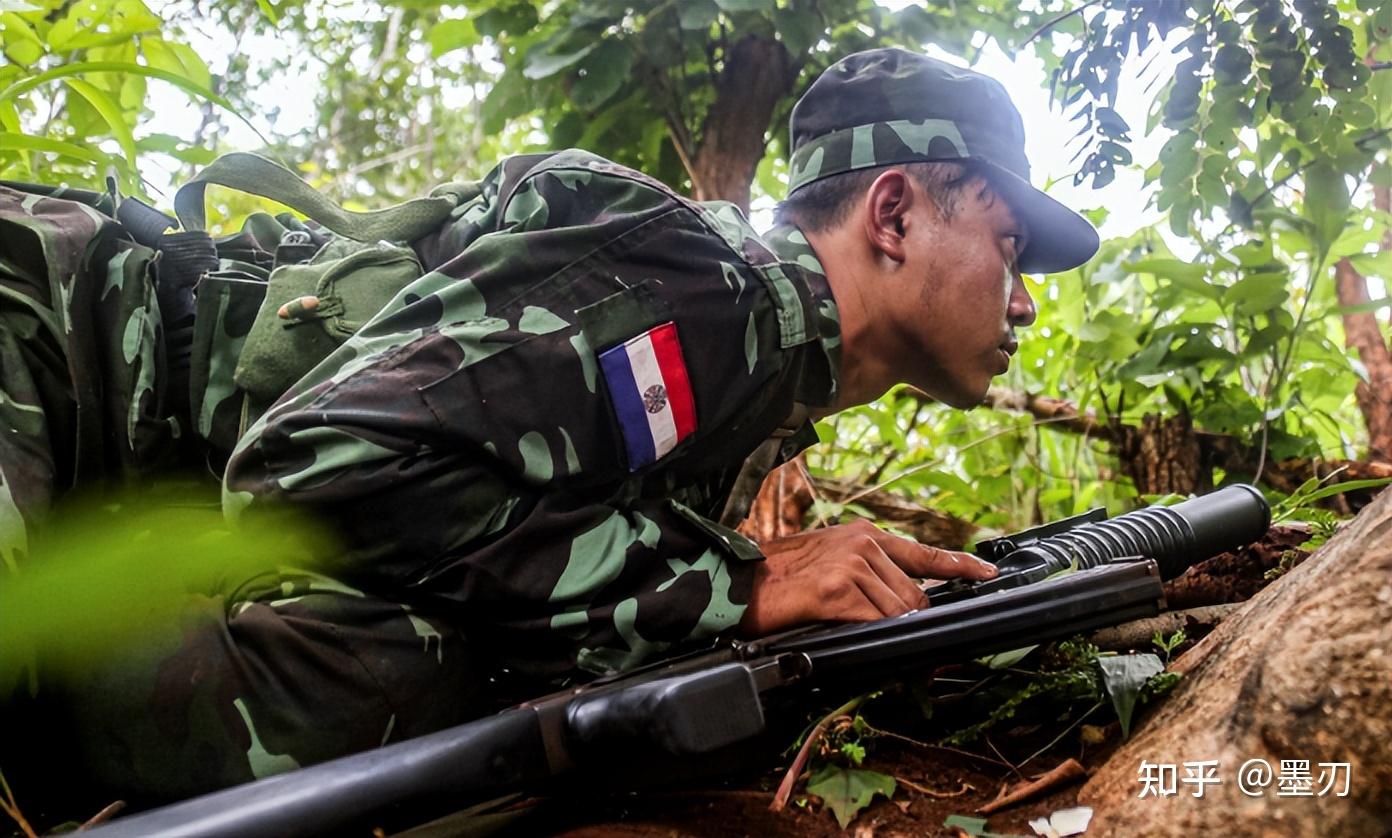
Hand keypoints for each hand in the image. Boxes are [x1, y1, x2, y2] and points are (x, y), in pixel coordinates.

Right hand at [736, 519, 996, 636]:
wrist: (737, 580)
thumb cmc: (778, 576)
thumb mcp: (828, 559)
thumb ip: (866, 570)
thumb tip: (900, 599)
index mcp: (863, 535)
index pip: (924, 553)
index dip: (960, 565)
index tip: (987, 574)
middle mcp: (862, 545)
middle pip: (914, 596)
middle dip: (907, 621)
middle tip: (874, 628)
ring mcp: (851, 566)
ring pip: (897, 613)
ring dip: (882, 629)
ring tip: (846, 625)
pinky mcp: (835, 590)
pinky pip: (873, 623)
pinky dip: (866, 634)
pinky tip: (842, 629)